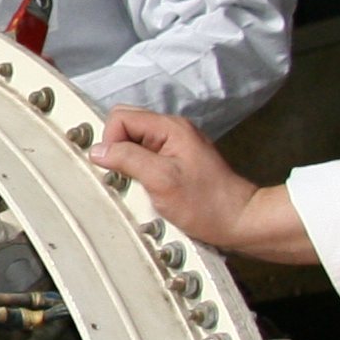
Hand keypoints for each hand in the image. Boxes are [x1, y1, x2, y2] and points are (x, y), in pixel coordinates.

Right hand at [88, 106, 317, 263]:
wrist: (240, 222)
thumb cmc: (209, 204)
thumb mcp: (161, 180)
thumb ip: (127, 159)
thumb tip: (99, 150)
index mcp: (170, 128)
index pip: (121, 117)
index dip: (111, 141)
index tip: (116, 167)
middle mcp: (173, 132)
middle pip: (126, 128)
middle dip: (118, 152)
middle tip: (126, 178)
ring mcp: (176, 147)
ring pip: (135, 145)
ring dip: (130, 166)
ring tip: (142, 188)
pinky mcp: (178, 164)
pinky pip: (147, 160)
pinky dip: (142, 175)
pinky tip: (151, 192)